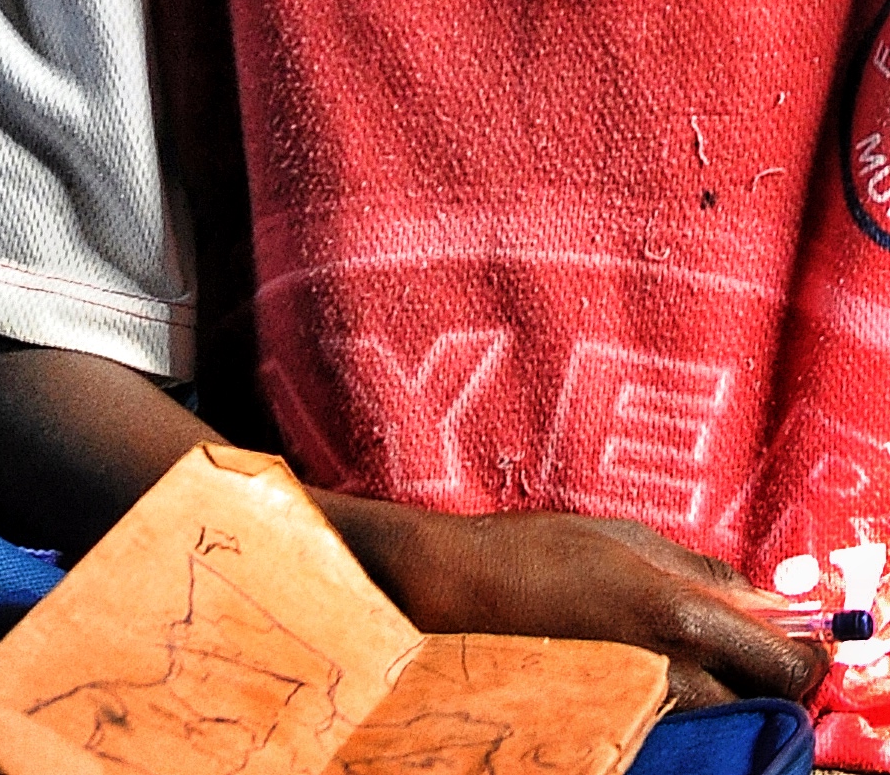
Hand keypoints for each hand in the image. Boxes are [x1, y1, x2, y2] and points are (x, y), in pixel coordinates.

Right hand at [329, 493, 827, 713]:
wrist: (453, 597)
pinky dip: (688, 703)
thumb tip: (759, 596)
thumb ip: (700, 571)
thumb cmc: (532, 552)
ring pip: (725, 717)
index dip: (805, 657)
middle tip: (748, 645)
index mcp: (676, 615)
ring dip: (728, 689)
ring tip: (694, 651)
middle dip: (768, 675)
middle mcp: (669, 672)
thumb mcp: (623, 536)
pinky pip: (681, 723)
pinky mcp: (620, 722)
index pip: (785, 665)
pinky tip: (659, 671)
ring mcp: (643, 705)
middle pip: (765, 701)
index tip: (800, 640)